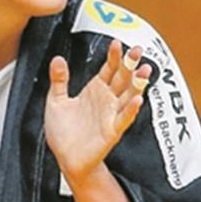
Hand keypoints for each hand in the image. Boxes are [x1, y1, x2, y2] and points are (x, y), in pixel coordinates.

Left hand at [45, 41, 152, 180]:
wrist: (66, 158)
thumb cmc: (64, 132)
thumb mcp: (56, 101)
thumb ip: (59, 80)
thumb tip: (58, 59)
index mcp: (95, 90)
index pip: (109, 69)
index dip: (114, 56)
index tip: (117, 43)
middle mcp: (106, 100)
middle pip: (123, 78)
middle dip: (131, 64)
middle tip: (138, 50)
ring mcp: (111, 115)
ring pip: (129, 95)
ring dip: (138, 84)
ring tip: (144, 71)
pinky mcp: (112, 131)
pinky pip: (124, 118)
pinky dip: (131, 109)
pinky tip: (138, 100)